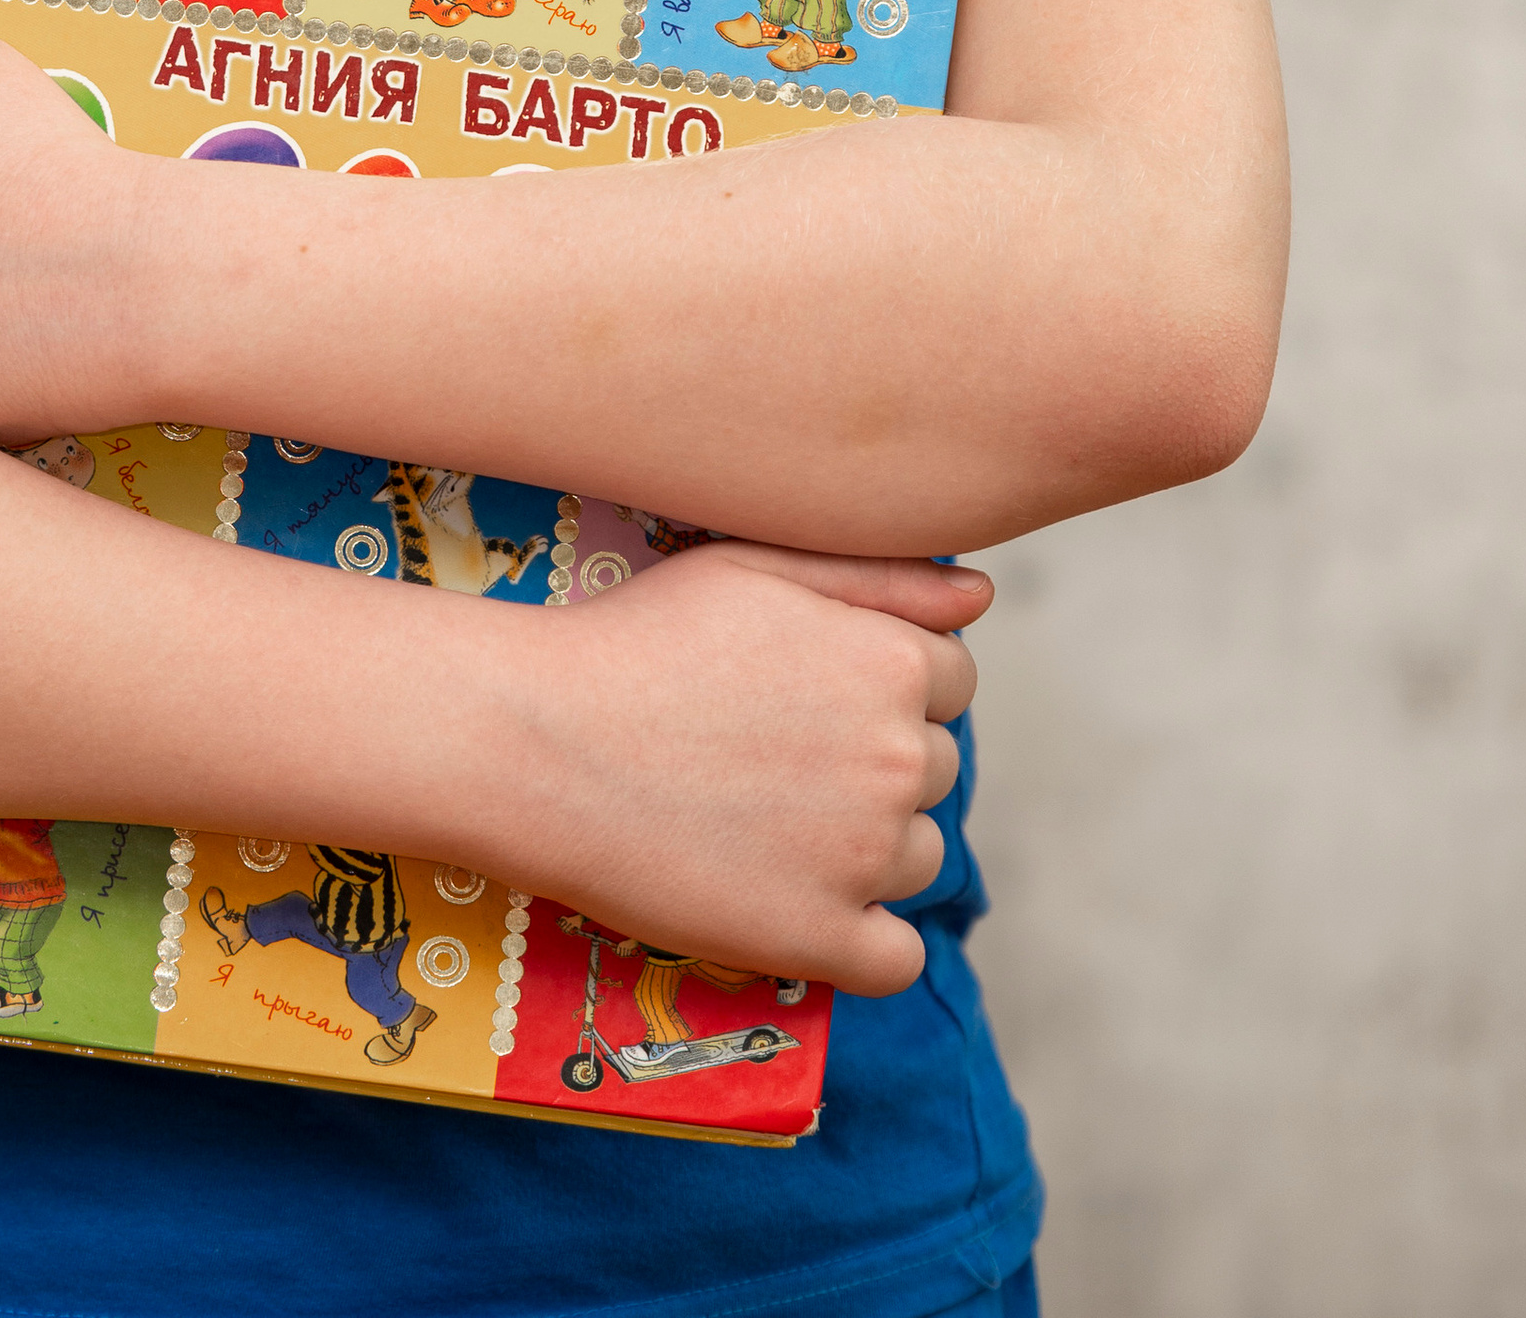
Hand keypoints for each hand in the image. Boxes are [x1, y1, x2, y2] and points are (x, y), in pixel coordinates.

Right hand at [491, 545, 984, 996]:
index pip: (948, 680)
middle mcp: (898, 757)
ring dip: (865, 848)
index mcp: (890, 661)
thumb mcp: (756, 566)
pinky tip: (795, 903)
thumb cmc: (639, 637)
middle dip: (874, 762)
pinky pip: (894, 959)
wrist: (541, 740)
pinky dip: (859, 941)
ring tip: (764, 821)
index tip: (810, 696)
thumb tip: (984, 597)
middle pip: (935, 769)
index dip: (880, 684)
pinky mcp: (820, 938)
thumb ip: (882, 577)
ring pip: (916, 859)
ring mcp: (862, 855)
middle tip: (774, 757)